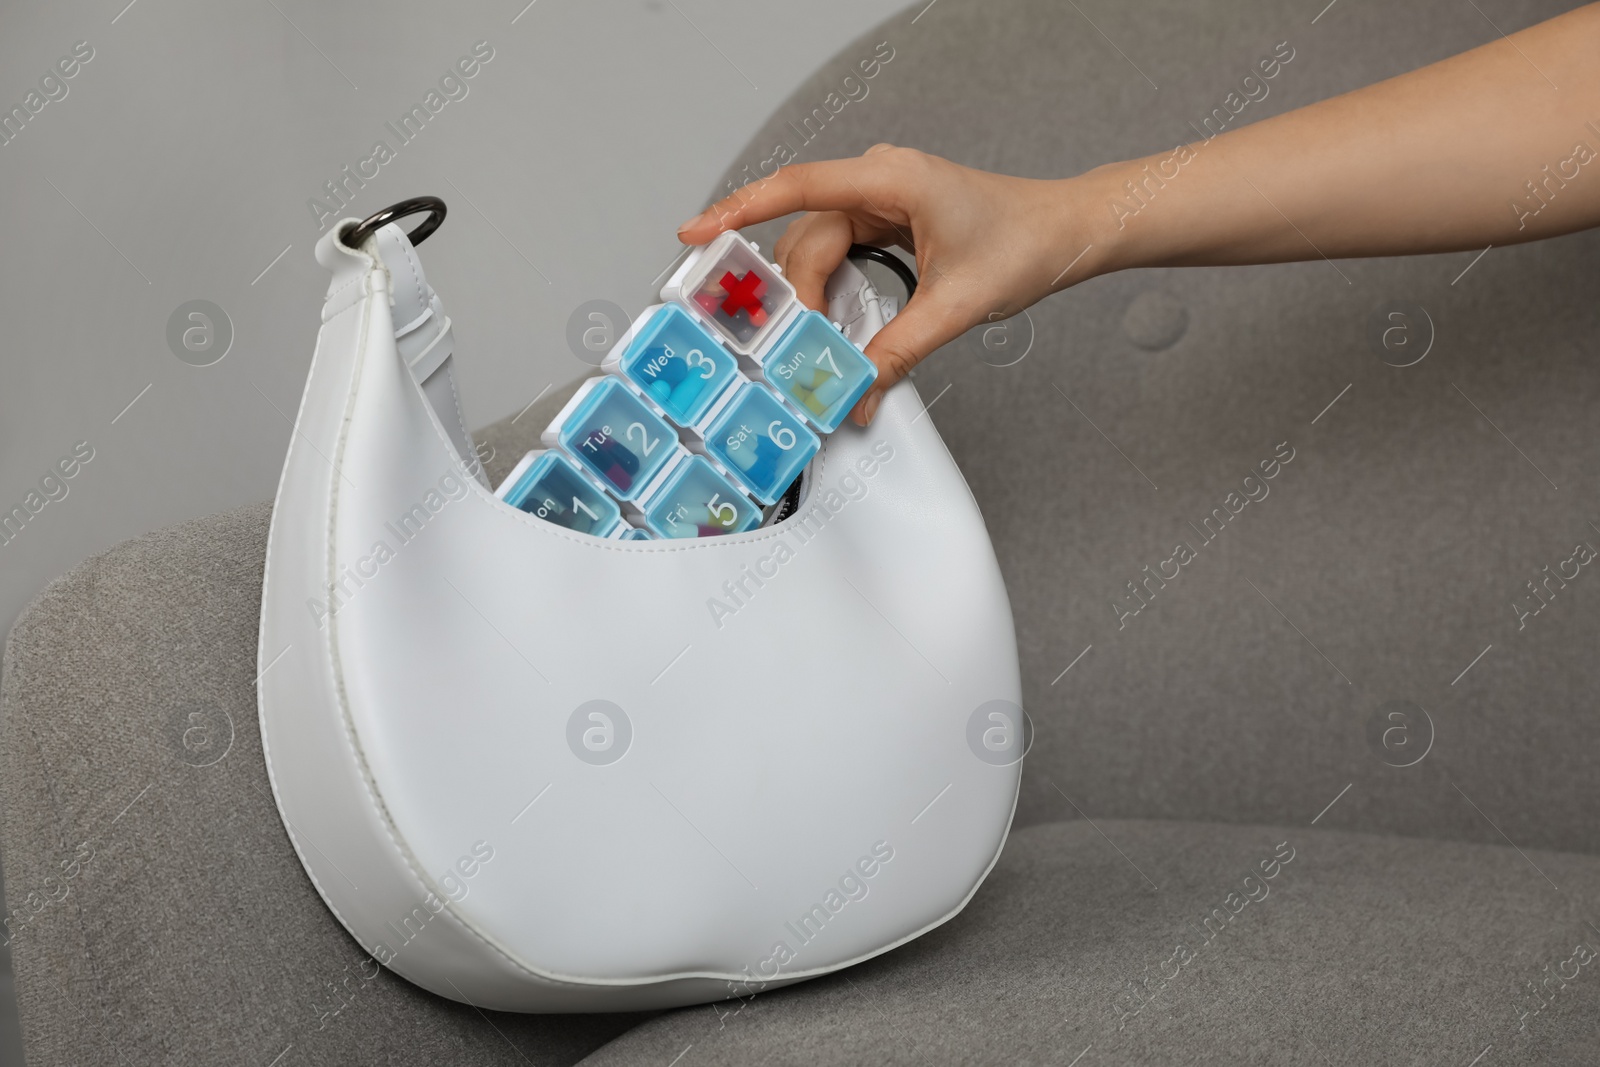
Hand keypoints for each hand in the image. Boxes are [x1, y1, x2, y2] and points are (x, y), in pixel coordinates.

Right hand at [677, 145, 1096, 424]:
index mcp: (892, 179)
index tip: (696, 234)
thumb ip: (898, 351)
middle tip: (784, 350)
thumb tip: (855, 392)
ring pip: (816, 248)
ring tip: (805, 345)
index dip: (739, 210)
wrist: (1066, 231)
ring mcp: (879, 199)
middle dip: (792, 295)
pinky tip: (826, 324)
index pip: (799, 188)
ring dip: (809, 297)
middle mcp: (878, 181)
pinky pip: (837, 253)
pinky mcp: (884, 220)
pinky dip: (827, 290)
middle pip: (805, 236)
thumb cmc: (1025, 244)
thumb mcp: (956, 305)